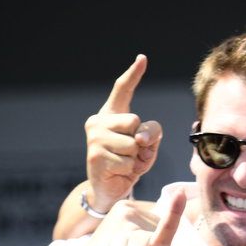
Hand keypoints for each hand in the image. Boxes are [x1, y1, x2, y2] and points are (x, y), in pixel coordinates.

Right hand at [85, 55, 161, 212]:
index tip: (143, 58)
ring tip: (127, 163)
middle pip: (136, 120)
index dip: (133, 74)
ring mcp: (94, 139)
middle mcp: (98, 122)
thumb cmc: (130, 162)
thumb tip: (139, 138)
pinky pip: (130, 161)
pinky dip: (132, 170)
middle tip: (134, 152)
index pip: (122, 90)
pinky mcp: (95, 156)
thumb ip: (150, 134)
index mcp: (111, 114)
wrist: (110, 188)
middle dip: (143, 140)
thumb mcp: (147, 146)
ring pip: (134, 143)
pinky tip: (120, 172)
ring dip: (138, 158)